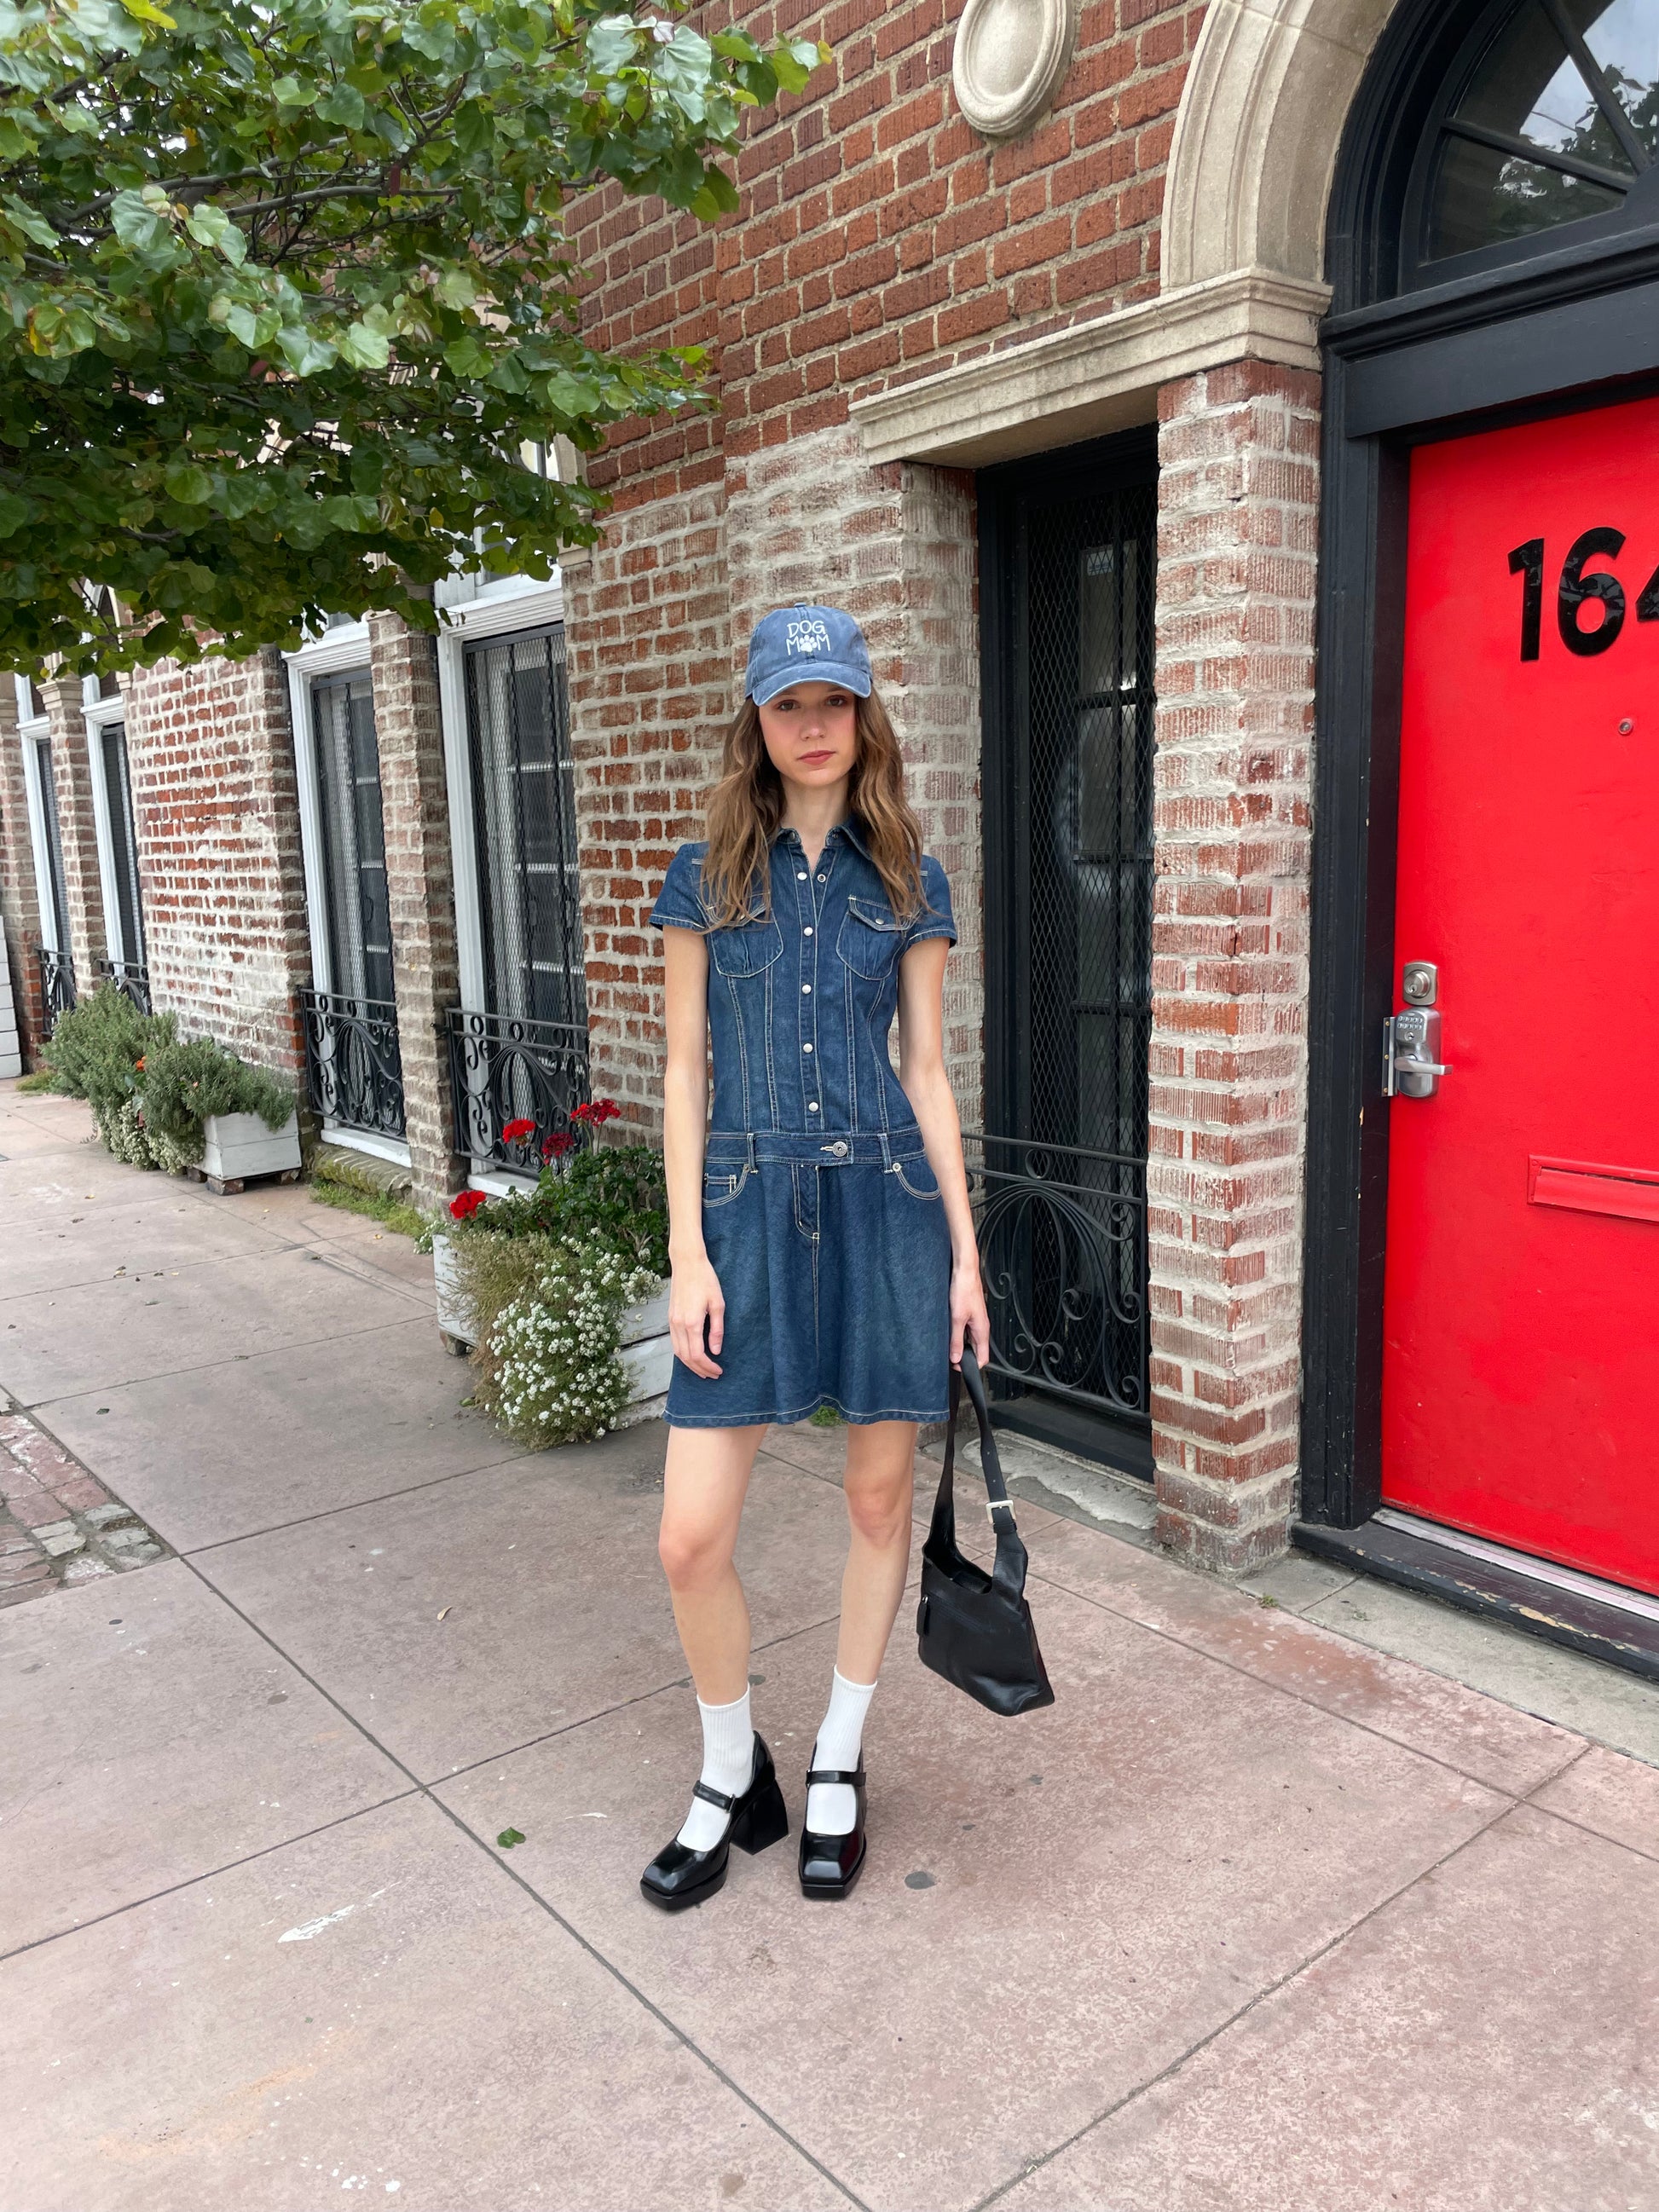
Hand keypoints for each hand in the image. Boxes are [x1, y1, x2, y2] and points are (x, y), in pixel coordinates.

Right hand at [669, 1251, 724, 1378]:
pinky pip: (674, 1342)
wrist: (687, 1263)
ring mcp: (672, 1321)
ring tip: (702, 1370)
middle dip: (699, 1369)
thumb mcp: (718, 1304)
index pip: (698, 1355)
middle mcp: (678, 1325)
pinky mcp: (670, 1317)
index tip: (718, 1371)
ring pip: (678, 1352)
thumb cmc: (705, 1280)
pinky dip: (683, 1353)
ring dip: (690, 1364)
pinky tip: (692, 1355)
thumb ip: (717, 1329)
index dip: (708, 1366)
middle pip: (686, 1357)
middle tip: (713, 1375)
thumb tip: (716, 1350)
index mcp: (692, 1322)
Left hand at [948, 1260, 990, 1370]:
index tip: (958, 1367)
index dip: (971, 1366)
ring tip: (949, 1345)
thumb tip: (956, 1357)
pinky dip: (959, 1335)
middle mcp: (981, 1326)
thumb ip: (956, 1339)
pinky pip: (967, 1330)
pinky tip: (950, 1332)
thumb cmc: (964, 1289)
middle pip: (976, 1350)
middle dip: (965, 1357)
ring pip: (971, 1340)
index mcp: (982, 1330)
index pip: (983, 1357)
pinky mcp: (970, 1313)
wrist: (964, 1271)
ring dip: (961, 1345)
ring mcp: (976, 1320)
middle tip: (950, 1358)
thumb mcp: (956, 1318)